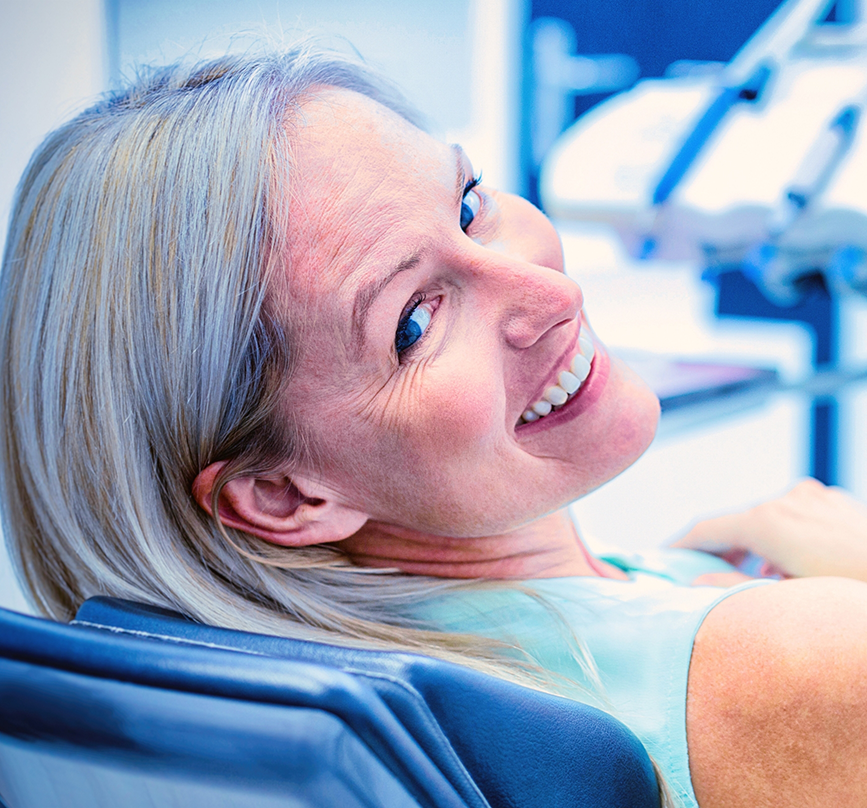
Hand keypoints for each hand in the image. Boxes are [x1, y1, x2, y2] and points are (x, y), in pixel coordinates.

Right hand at [673, 478, 866, 580]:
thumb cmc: (854, 591)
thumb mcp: (790, 599)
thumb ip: (734, 589)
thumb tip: (695, 585)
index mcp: (767, 522)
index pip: (706, 528)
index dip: (680, 545)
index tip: (663, 559)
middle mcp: (785, 500)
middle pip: (736, 523)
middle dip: (720, 550)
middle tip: (705, 578)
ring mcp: (812, 497)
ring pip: (766, 519)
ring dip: (753, 546)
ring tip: (756, 579)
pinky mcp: (834, 500)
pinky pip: (793, 515)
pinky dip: (781, 537)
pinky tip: (792, 566)